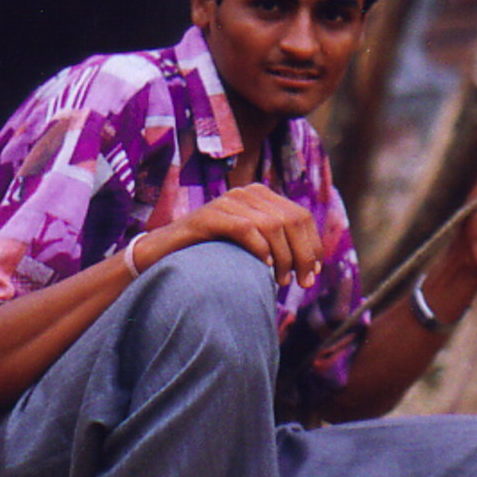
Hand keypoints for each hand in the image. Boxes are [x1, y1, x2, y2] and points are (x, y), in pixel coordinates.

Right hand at [153, 183, 323, 287]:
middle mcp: (246, 193)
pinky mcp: (208, 216)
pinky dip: (260, 249)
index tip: (313, 274)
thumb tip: (313, 269)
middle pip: (292, 220)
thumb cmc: (211, 255)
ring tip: (281, 281)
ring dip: (284, 257)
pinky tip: (264, 268)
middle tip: (302, 283)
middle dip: (303, 254)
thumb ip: (278, 248)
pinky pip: (246, 228)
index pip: (301, 216)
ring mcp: (227, 202)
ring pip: (273, 225)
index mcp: (261, 197)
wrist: (163, 255)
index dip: (313, 246)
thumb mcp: (251, 248)